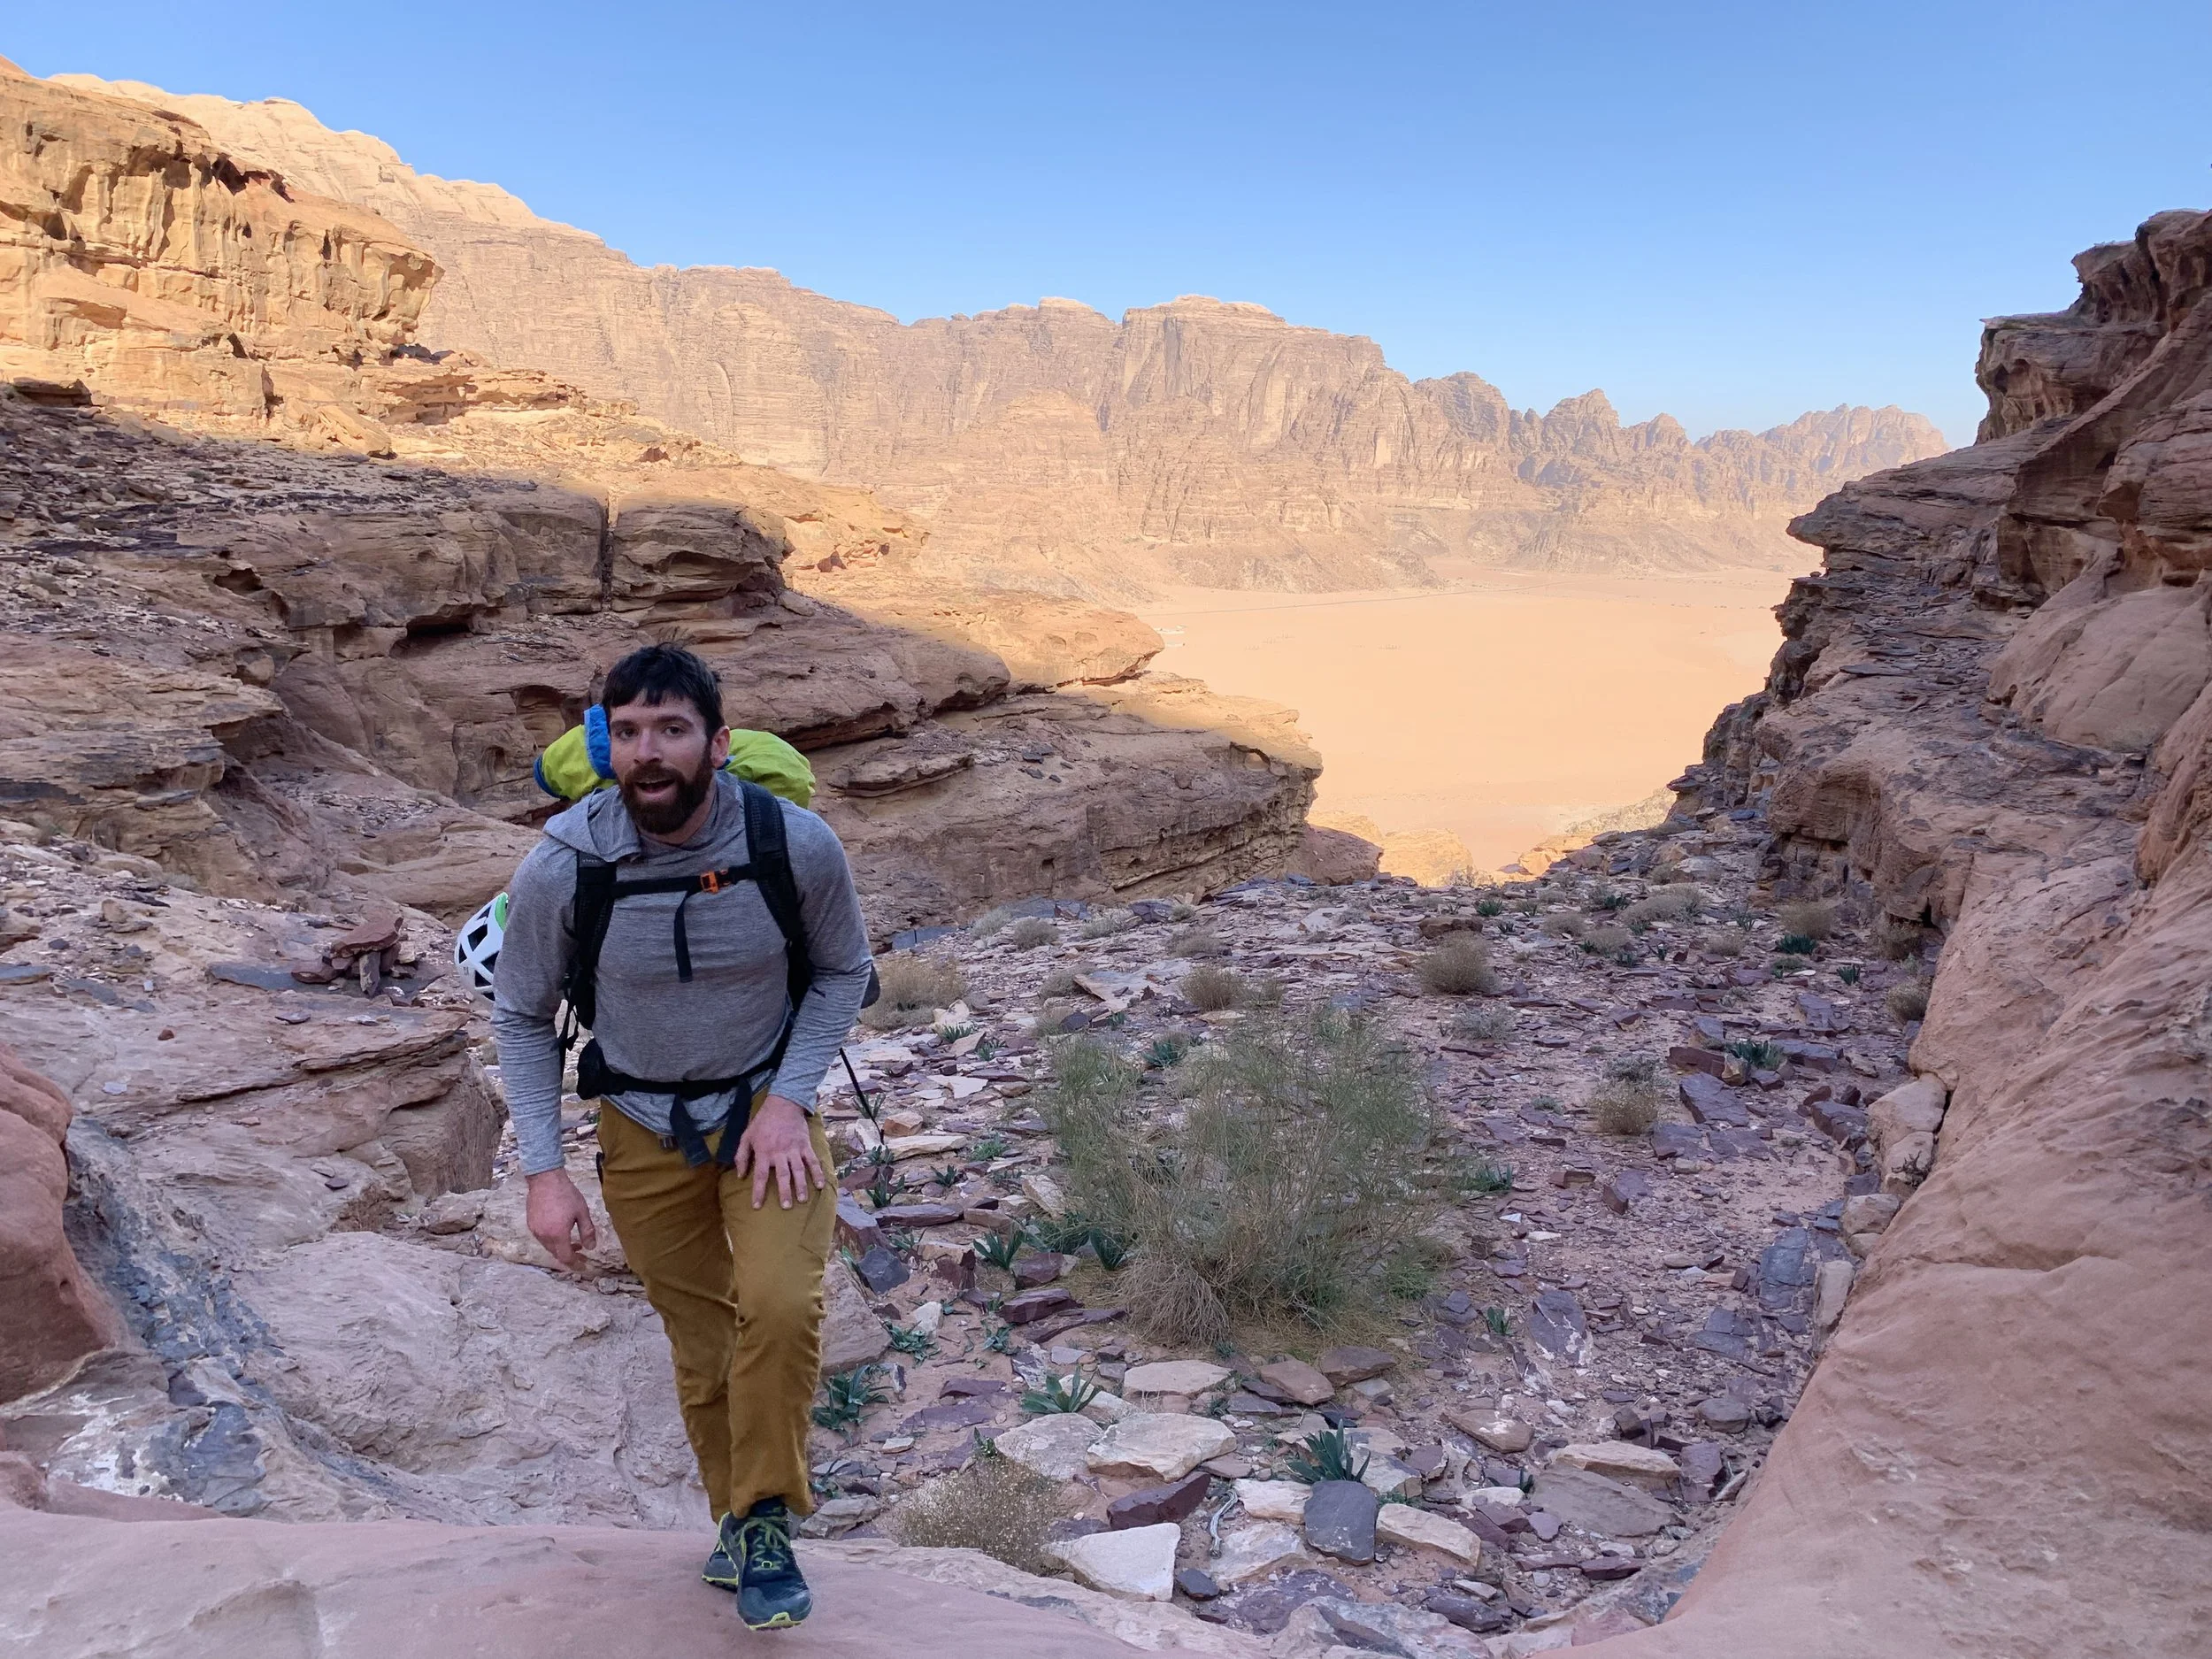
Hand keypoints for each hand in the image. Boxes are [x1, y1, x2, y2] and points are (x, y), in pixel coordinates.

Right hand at [526, 1169, 597, 1268]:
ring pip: (549, 1247)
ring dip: (561, 1248)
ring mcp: (535, 1231)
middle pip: (556, 1254)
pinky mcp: (530, 1224)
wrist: (545, 1179)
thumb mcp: (582, 1212)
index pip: (566, 1257)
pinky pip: (542, 1239)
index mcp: (558, 1234)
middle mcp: (544, 1236)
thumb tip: (591, 1247)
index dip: (575, 1264)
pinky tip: (561, 1233)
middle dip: (570, 1257)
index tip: (584, 1265)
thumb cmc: (566, 1194)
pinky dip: (552, 1241)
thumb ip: (587, 1231)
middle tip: (582, 1254)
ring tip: (574, 1242)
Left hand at [735, 1094, 825, 1209]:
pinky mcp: (805, 1145)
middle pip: (782, 1176)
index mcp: (764, 1152)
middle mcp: (779, 1153)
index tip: (757, 1206)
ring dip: (801, 1186)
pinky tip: (821, 1185)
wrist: (783, 1104)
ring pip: (798, 1171)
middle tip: (786, 1207)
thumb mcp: (746, 1136)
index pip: (760, 1176)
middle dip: (784, 1192)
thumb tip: (740, 1176)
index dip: (758, 1192)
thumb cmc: (762, 1121)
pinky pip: (812, 1161)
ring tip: (803, 1200)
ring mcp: (794, 1149)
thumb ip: (742, 1156)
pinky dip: (817, 1173)